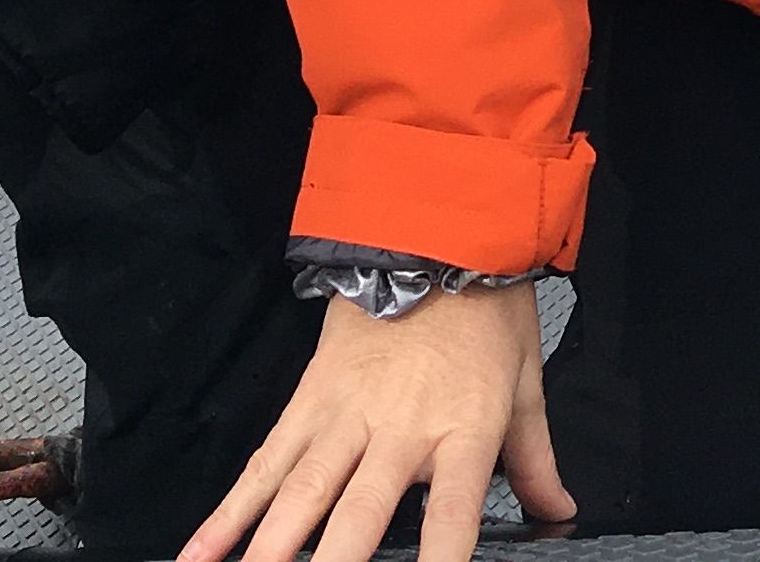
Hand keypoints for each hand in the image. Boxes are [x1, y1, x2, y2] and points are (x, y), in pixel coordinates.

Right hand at [178, 286, 570, 561]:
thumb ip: (534, 457)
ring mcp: (348, 413)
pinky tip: (202, 550)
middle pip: (361, 513)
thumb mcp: (526, 380)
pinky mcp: (310, 397)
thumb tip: (556, 508)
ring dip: (270, 547)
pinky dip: (231, 509)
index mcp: (463, 429)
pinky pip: (266, 460)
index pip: (453, 513)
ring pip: (301, 493)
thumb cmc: (487, 307)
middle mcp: (400, 429)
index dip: (441, 561)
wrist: (438, 230)